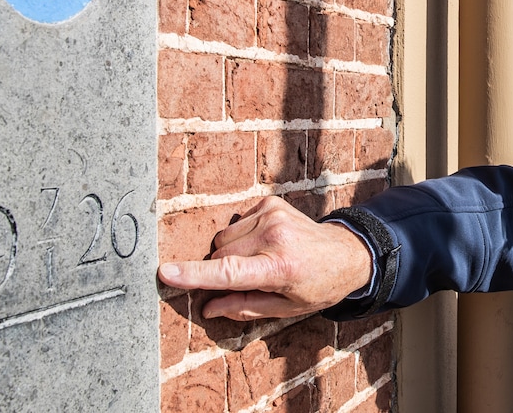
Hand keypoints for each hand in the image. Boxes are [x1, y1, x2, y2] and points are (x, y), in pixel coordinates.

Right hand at [157, 196, 373, 319]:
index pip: (228, 272)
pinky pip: (236, 224)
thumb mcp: (285, 308)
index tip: (165, 273)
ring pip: (223, 239)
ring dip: (232, 253)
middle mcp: (274, 236)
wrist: (346, 252)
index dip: (194, 274)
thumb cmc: (317, 286)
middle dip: (223, 271)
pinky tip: (266, 243)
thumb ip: (243, 307)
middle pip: (220, 256)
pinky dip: (242, 237)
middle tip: (252, 279)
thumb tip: (207, 307)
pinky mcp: (270, 202)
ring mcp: (272, 215)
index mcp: (279, 267)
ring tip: (262, 260)